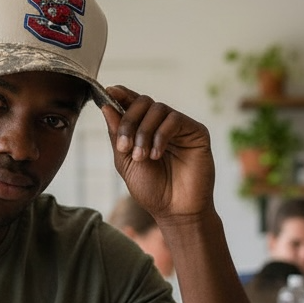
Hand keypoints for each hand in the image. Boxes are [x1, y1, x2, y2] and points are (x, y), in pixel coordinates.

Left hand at [100, 85, 215, 221]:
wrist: (175, 211)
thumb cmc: (152, 190)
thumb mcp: (125, 161)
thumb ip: (117, 135)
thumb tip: (107, 106)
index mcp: (143, 129)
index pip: (132, 103)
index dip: (121, 94)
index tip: (109, 92)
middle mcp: (161, 124)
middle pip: (143, 102)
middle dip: (129, 121)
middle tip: (124, 146)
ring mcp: (180, 127)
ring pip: (158, 109)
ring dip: (144, 132)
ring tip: (141, 157)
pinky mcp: (196, 132)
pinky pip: (175, 119)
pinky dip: (161, 135)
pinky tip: (156, 154)